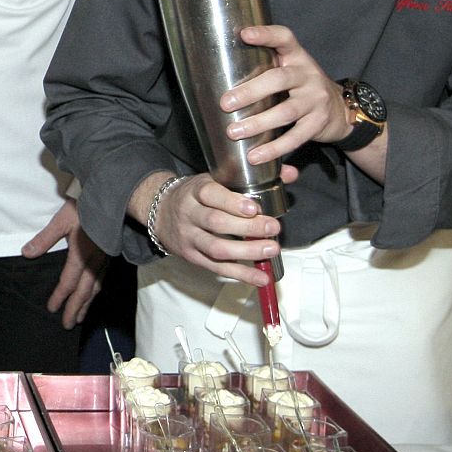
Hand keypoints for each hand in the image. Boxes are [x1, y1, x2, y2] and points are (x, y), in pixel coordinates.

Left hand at [22, 199, 108, 328]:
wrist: (115, 199)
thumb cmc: (86, 207)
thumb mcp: (61, 220)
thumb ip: (44, 239)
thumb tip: (26, 253)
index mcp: (80, 256)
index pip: (68, 283)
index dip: (60, 297)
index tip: (52, 309)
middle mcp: (94, 262)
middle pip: (84, 292)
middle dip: (75, 309)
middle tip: (68, 324)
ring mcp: (105, 259)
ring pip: (96, 288)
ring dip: (87, 304)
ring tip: (81, 316)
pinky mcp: (112, 254)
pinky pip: (103, 279)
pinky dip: (97, 291)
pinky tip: (95, 293)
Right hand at [148, 171, 293, 285]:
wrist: (161, 212)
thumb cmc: (196, 196)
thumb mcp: (216, 180)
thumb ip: (254, 178)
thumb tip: (291, 173)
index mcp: (195, 190)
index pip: (210, 195)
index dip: (232, 202)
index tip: (254, 208)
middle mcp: (189, 214)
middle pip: (216, 222)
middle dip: (247, 227)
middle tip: (273, 227)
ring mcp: (189, 237)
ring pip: (216, 248)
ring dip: (246, 251)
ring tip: (271, 249)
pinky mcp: (192, 257)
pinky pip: (217, 268)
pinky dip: (241, 274)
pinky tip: (261, 278)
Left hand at [221, 24, 348, 164]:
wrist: (340, 109)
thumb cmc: (300, 87)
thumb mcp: (289, 70)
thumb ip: (266, 67)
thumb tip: (218, 75)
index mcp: (297, 57)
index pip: (284, 38)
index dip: (266, 34)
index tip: (244, 34)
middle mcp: (308, 75)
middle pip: (279, 79)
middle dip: (250, 91)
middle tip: (225, 103)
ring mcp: (316, 99)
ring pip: (286, 111)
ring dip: (258, 123)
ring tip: (234, 132)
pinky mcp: (318, 123)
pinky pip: (295, 137)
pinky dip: (274, 149)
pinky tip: (255, 156)